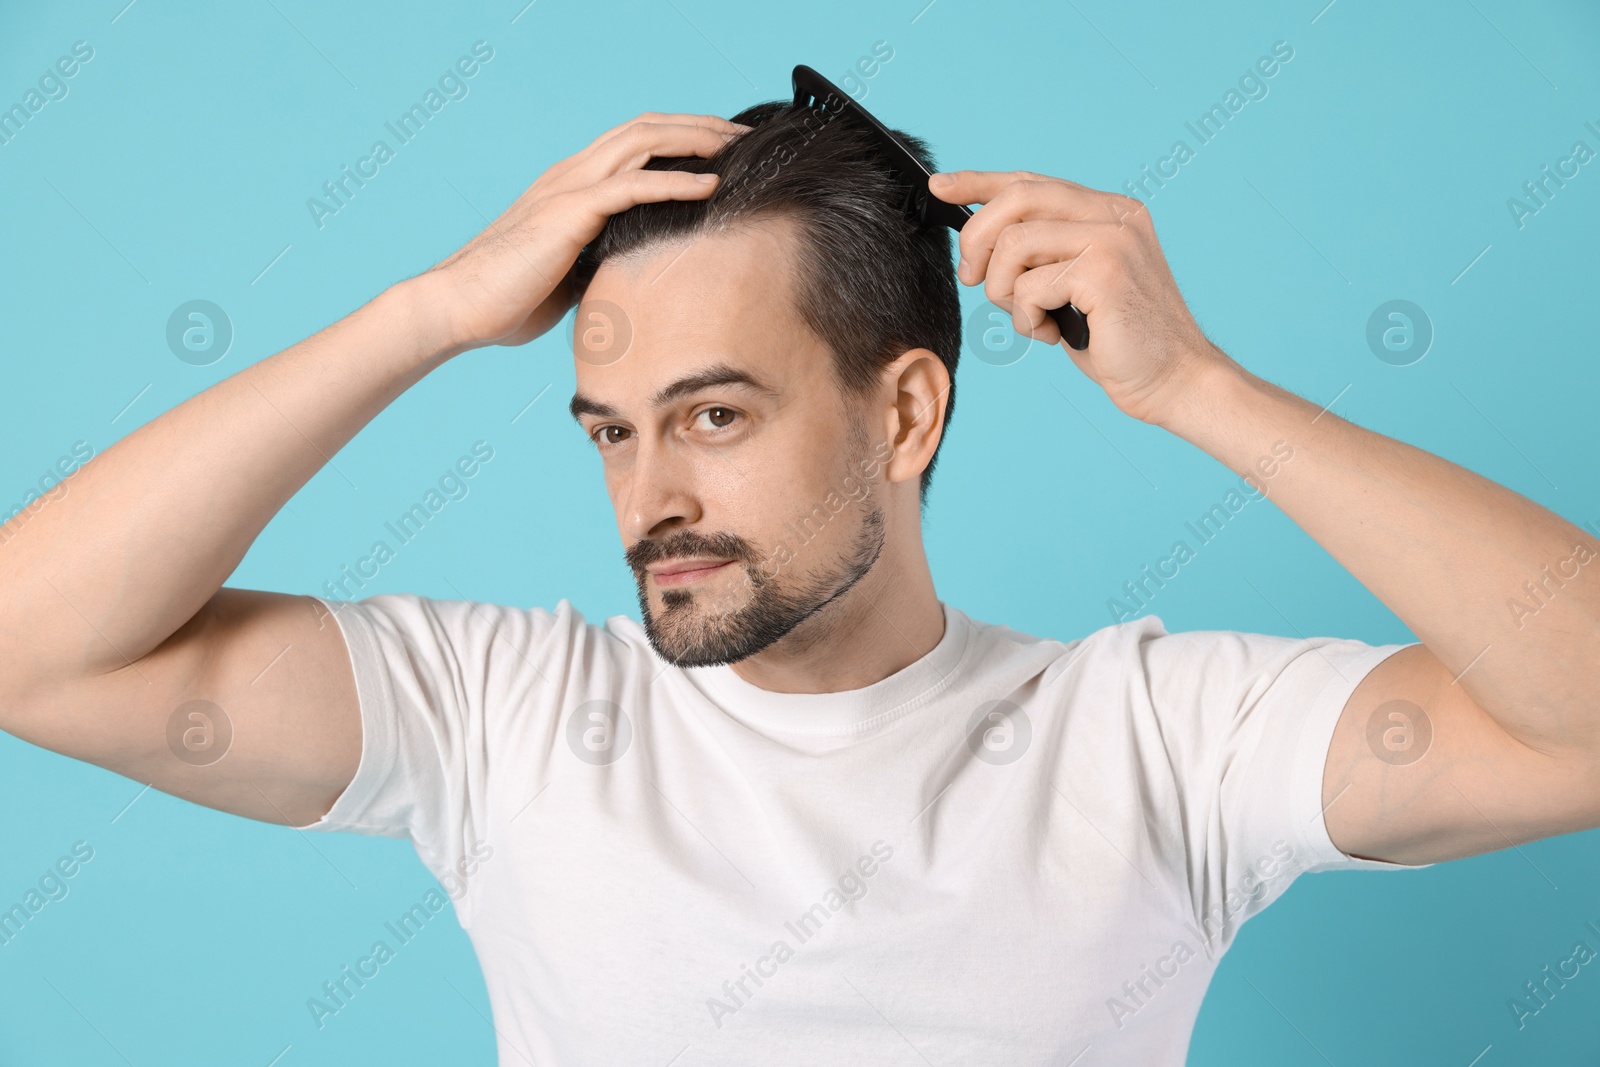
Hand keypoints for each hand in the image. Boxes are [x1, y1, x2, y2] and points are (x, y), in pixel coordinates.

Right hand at [417, 112, 749, 351]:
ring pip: (642, 142)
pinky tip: (711, 184)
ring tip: (736, 145)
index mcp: (571, 185)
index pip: (634, 144)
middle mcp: (571, 175)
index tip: (722, 150)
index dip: (679, 138)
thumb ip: (600, 261)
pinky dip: (675, 181)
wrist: (459, 308)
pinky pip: (632, 186)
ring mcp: (568, 188)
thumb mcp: (569, 275)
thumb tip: (634, 275)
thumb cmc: (508, 300)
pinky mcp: (569, 213)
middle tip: (743, 134)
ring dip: (694, 139)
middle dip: (698, 126)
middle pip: (645, 129)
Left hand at [928, 170, 1228, 424]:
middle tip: (972, 280)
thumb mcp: (1073, 285)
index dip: (980, 182)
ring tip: (1030, 317)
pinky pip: (1029, 286)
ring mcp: (1112, 239)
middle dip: (977, 241)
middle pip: (1016, 199)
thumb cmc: (1120, 340)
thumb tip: (979, 244)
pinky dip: (1026, 319)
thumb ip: (1041, 255)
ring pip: (1014, 244)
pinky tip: (1053, 334)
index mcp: (1108, 210)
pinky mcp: (1104, 272)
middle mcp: (1113, 214)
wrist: (1174, 379)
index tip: (941, 187)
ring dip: (1003, 290)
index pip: (1032, 181)